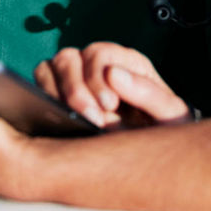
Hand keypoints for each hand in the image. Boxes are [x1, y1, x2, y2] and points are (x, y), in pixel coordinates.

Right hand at [34, 42, 189, 128]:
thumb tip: (113, 74)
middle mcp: (97, 65)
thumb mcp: (170, 114)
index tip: (108, 106)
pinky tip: (58, 120)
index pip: (99, 55)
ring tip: (73, 120)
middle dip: (76, 89)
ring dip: (56, 93)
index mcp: (126, 63)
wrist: (153, 154)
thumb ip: (148, 93)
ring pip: (50, 67)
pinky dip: (43, 98)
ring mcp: (75, 78)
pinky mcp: (58, 95)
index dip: (98, 78)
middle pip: (69, 57)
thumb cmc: (164, 131)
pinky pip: (40, 84)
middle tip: (93, 119)